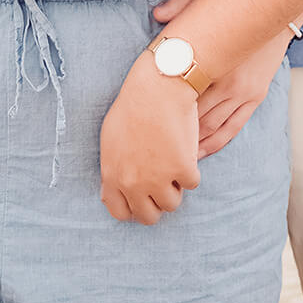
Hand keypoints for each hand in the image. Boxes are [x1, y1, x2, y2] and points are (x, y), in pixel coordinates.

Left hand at [99, 52, 200, 224]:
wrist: (158, 86)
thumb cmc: (133, 105)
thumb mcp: (111, 139)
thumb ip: (111, 169)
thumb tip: (110, 193)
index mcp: (113, 176)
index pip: (120, 213)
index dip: (133, 206)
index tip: (142, 196)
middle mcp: (134, 183)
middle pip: (148, 216)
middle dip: (156, 202)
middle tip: (162, 182)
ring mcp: (159, 178)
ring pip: (172, 204)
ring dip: (175, 186)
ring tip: (173, 162)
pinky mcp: (183, 169)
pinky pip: (192, 183)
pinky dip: (192, 169)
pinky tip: (185, 149)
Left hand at [152, 0, 289, 157]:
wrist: (275, 10)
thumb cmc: (235, 5)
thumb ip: (180, 5)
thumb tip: (157, 14)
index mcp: (213, 62)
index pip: (183, 96)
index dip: (165, 114)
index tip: (148, 124)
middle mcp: (229, 83)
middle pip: (196, 118)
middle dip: (177, 136)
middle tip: (156, 149)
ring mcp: (244, 93)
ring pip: (213, 128)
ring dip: (194, 145)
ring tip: (175, 157)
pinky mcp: (255, 96)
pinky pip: (233, 127)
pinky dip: (215, 142)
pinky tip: (201, 151)